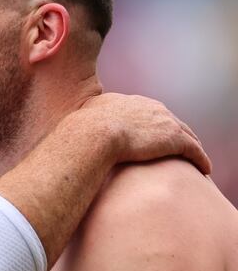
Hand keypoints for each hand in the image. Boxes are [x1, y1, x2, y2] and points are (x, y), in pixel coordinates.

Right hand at [79, 93, 210, 173]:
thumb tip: (66, 132)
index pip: (144, 111)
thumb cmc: (79, 133)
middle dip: (176, 131)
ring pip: (186, 133)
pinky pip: (194, 149)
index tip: (152, 135)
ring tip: (197, 158)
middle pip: (169, 119)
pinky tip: (205, 169)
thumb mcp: (77, 122)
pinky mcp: (174, 138)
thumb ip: (80, 124)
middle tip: (180, 146)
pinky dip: (201, 158)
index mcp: (125, 102)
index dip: (150, 124)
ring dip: (192, 145)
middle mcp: (148, 106)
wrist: (92, 134)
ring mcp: (163, 121)